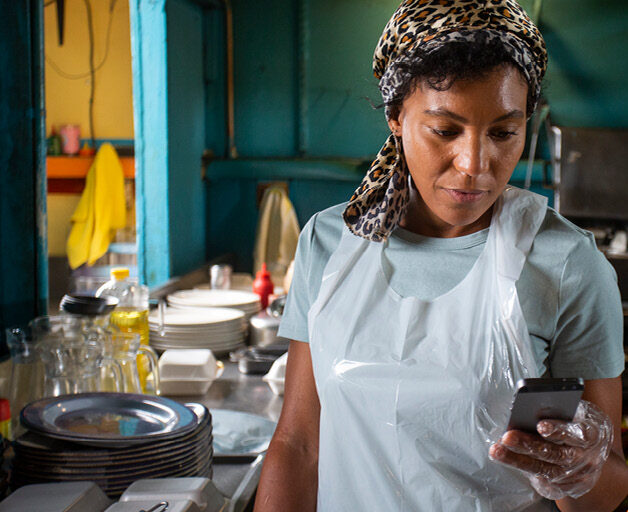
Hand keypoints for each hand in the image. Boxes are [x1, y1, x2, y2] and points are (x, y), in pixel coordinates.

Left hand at [489, 400, 613, 499]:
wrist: (595, 450)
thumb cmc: (577, 423)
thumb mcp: (575, 412)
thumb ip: (557, 411)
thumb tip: (527, 406)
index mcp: (592, 434)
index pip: (577, 433)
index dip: (559, 430)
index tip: (540, 425)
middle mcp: (586, 458)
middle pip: (556, 454)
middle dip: (529, 445)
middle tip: (507, 437)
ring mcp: (577, 476)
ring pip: (545, 470)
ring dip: (518, 460)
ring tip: (496, 450)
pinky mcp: (567, 487)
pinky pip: (544, 483)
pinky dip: (524, 472)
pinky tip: (507, 461)